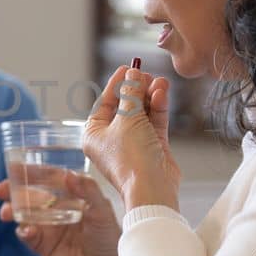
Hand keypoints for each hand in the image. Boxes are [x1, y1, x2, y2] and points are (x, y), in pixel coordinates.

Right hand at [0, 169, 124, 255]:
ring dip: (13, 211)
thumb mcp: (103, 210)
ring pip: (25, 215)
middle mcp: (56, 209)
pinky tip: (27, 230)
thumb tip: (69, 175)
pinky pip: (29, 236)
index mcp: (71, 195)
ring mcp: (48, 228)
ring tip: (7, 212)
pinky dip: (24, 232)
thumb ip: (87, 191)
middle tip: (0, 189)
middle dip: (13, 191)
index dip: (32, 172)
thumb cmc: (110, 237)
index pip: (48, 179)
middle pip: (30, 196)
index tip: (16, 166)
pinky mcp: (43, 246)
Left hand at [84, 65, 181, 212]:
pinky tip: (162, 92)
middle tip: (145, 74)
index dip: (116, 83)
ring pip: (141, 113)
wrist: (152, 187)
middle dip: (136, 89)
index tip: (127, 67)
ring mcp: (132, 143)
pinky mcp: (151, 147)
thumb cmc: (131, 157)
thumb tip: (131, 76)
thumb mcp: (127, 118)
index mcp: (94, 133)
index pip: (104, 102)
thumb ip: (130, 94)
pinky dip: (158, 108)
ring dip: (150, 96)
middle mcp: (111, 138)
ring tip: (159, 82)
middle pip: (124, 105)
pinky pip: (153, 122)